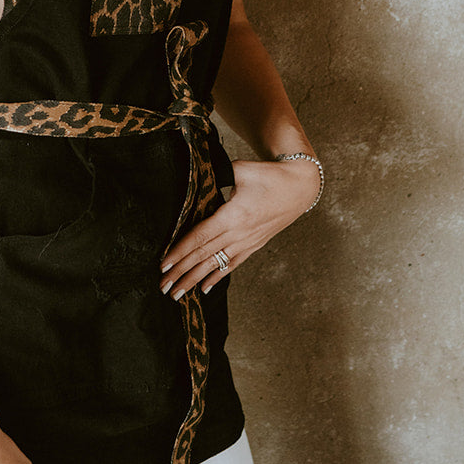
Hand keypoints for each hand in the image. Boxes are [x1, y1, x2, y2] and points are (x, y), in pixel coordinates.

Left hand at [160, 155, 319, 298]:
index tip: (164, 264)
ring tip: (177, 294)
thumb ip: (217, 174)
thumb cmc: (269, 175)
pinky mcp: (254, 245)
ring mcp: (247, 242)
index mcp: (233, 216)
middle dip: (182, 273)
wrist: (300, 187)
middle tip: (163, 286)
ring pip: (216, 265)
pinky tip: (205, 288)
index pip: (200, 238)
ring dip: (195, 280)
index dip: (180, 252)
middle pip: (204, 256)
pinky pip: (233, 264)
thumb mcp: (240, 169)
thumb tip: (195, 175)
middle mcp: (239, 234)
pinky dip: (217, 277)